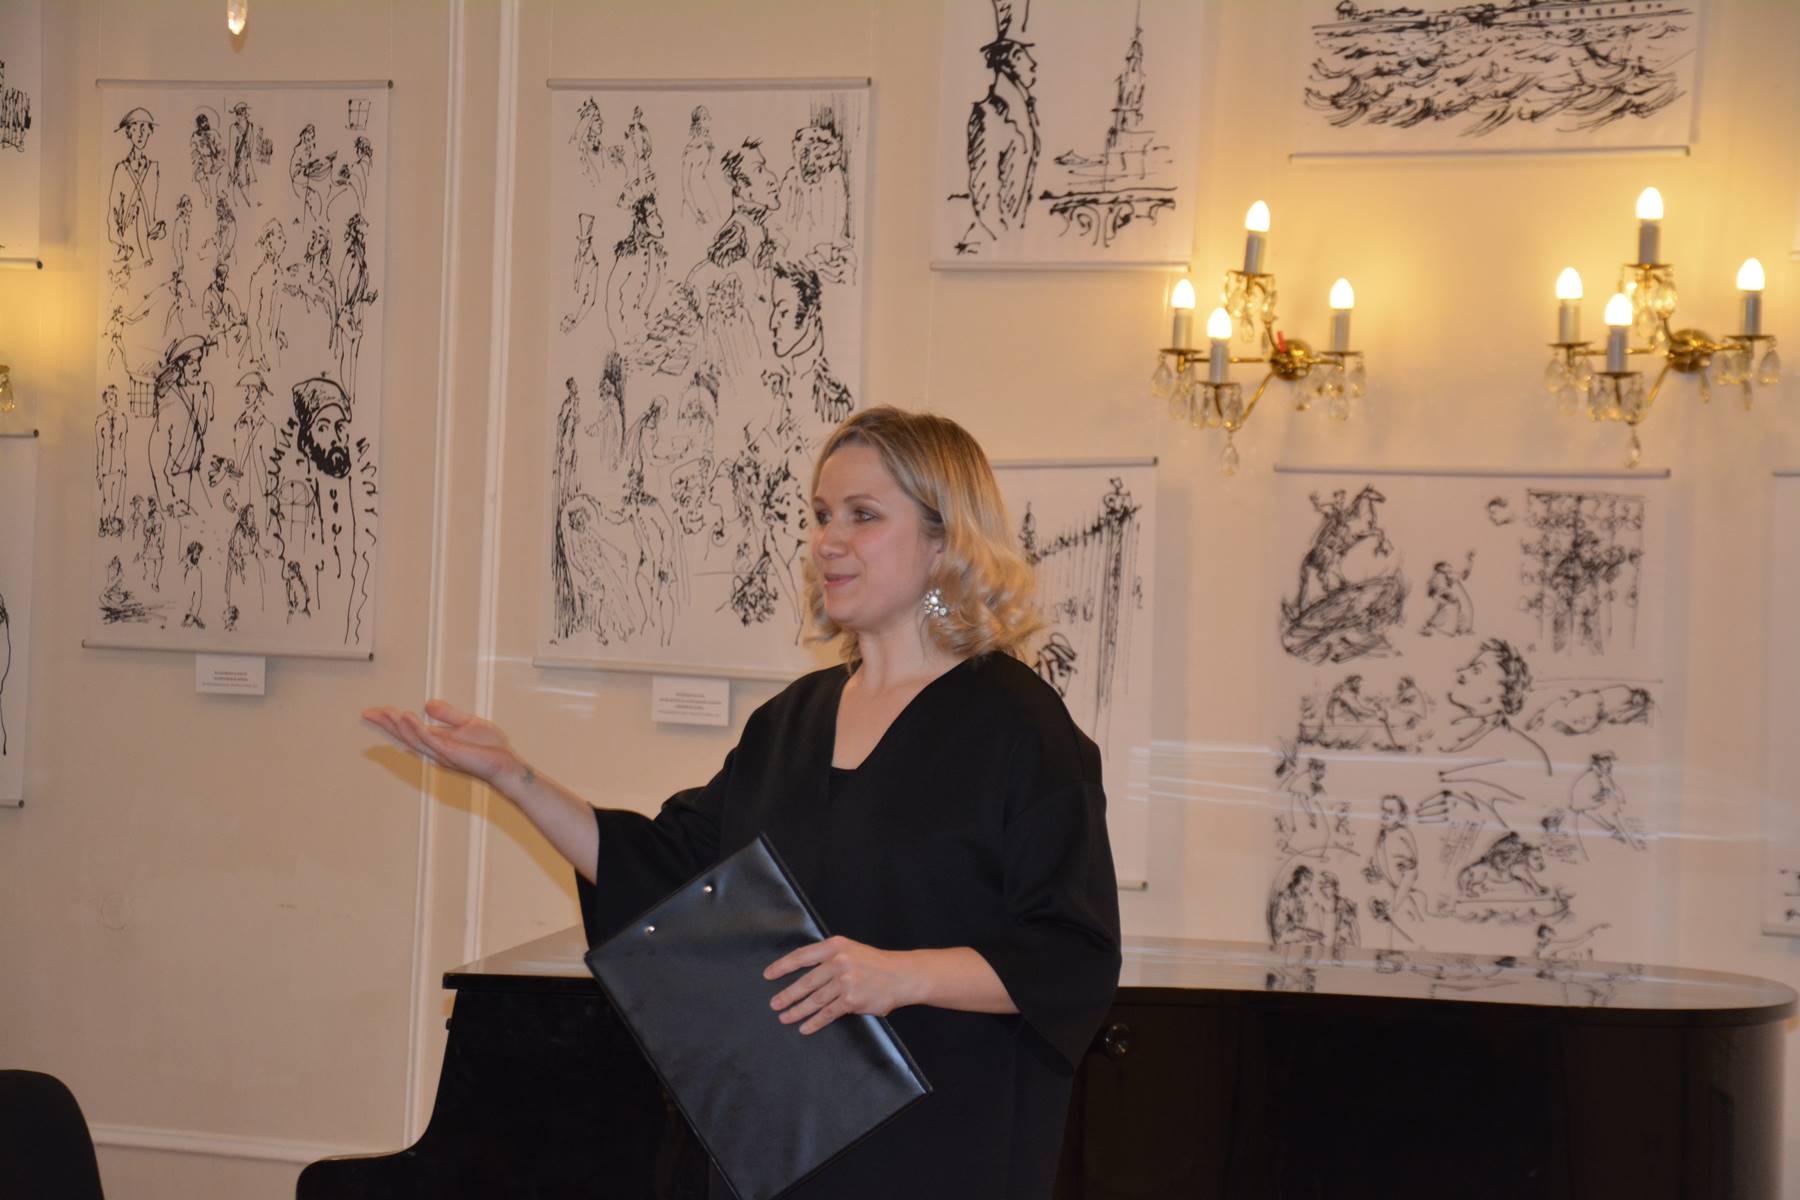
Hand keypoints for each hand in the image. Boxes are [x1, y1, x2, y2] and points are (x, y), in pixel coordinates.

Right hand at [361, 699, 522, 788]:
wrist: (507, 764)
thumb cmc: (490, 749)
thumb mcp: (468, 723)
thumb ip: (447, 714)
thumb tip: (426, 704)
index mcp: (437, 742)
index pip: (409, 730)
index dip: (390, 722)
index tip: (372, 712)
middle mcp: (435, 749)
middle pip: (404, 735)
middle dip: (386, 724)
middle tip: (367, 713)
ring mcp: (441, 752)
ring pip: (413, 738)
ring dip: (398, 725)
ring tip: (385, 712)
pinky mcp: (451, 753)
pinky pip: (430, 740)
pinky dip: (416, 728)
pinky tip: (406, 716)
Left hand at [764, 936, 916, 1034]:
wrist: (902, 975)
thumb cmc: (874, 963)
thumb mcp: (850, 950)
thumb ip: (829, 957)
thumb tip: (804, 970)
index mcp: (835, 946)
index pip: (802, 956)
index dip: (783, 966)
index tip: (768, 975)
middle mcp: (838, 962)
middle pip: (805, 982)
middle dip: (787, 995)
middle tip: (774, 1004)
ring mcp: (845, 982)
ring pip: (814, 1000)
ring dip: (797, 1011)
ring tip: (785, 1017)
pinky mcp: (852, 1001)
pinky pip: (828, 1013)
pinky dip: (814, 1022)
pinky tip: (805, 1027)